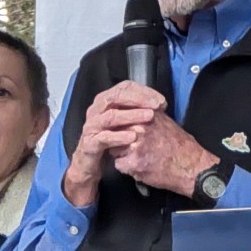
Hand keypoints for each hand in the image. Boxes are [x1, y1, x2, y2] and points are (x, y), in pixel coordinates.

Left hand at [62, 80, 216, 202]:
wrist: (192, 167)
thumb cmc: (179, 145)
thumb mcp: (163, 121)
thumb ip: (144, 115)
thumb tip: (129, 111)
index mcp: (145, 115)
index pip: (117, 115)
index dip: (117, 124)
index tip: (119, 129)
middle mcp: (138, 128)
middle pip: (111, 131)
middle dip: (116, 138)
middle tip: (131, 145)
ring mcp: (134, 146)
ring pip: (112, 148)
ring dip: (120, 153)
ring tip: (138, 155)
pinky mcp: (133, 163)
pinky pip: (119, 165)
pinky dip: (126, 167)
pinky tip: (140, 166)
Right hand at [62, 81, 162, 205]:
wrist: (89, 162)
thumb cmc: (110, 140)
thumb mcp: (124, 122)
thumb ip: (137, 111)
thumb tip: (160, 104)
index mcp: (105, 101)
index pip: (124, 87)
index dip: (144, 91)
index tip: (161, 101)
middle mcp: (96, 110)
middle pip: (116, 97)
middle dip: (138, 100)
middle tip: (156, 106)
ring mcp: (91, 126)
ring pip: (110, 116)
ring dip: (131, 115)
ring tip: (149, 117)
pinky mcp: (89, 143)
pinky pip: (104, 137)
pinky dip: (119, 136)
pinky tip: (133, 137)